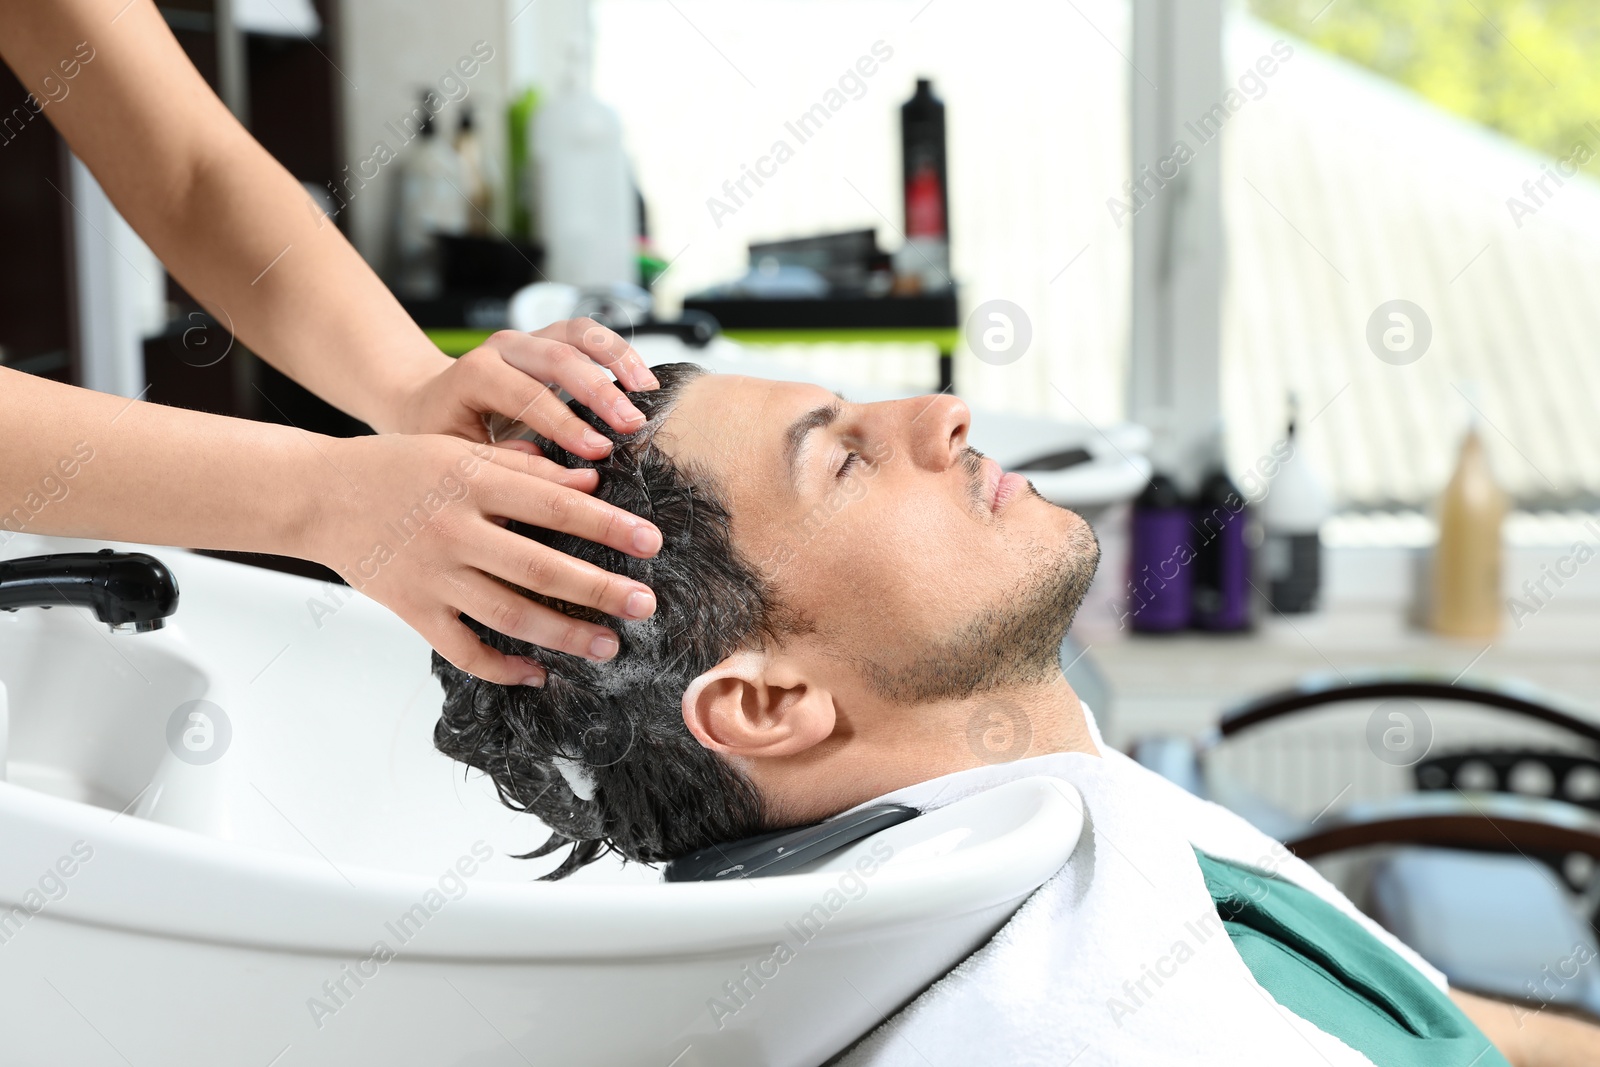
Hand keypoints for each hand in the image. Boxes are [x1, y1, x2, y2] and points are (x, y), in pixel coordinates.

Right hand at [306, 432, 661, 685]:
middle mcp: (454, 531)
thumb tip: (590, 482)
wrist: (318, 495)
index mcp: (471, 483)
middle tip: (644, 604)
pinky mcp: (412, 610)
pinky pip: (463, 649)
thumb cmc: (397, 468)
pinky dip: (501, 667)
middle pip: (539, 568)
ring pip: (507, 614)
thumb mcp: (460, 453)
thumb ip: (524, 469)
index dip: (607, 526)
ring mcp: (432, 576)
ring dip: (562, 634)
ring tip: (607, 646)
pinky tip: (538, 673)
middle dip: (598, 589)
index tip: (652, 542)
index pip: (554, 506)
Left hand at [392, 319, 661, 457]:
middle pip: (558, 355)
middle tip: (632, 425)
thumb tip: (547, 469)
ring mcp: (531, 340)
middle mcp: (503, 348)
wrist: (429, 403)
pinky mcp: (553, 341)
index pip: (524, 392)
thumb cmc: (442, 435)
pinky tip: (642, 382)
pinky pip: (590, 336)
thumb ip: (499, 461)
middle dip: (600, 391)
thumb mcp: (456, 456)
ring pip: (580, 333)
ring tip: (649, 393)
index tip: (598, 453)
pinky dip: (620, 353)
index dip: (564, 422)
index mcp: (474, 374)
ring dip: (619, 359)